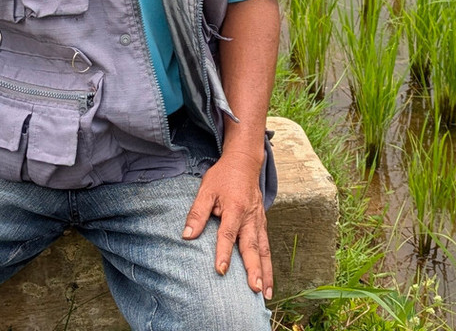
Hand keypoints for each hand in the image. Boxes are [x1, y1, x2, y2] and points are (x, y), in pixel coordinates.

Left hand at [182, 151, 272, 299]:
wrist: (244, 163)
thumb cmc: (223, 177)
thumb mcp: (206, 190)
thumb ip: (197, 213)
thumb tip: (186, 236)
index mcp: (235, 208)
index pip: (228, 234)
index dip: (223, 252)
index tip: (221, 270)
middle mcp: (250, 217)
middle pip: (252, 246)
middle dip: (254, 269)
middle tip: (254, 289)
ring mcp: (258, 221)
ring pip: (264, 250)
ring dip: (266, 272)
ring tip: (266, 293)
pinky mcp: (262, 223)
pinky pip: (266, 246)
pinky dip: (268, 264)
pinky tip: (268, 279)